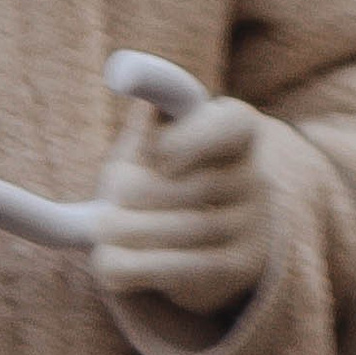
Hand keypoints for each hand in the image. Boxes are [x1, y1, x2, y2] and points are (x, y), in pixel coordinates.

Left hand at [91, 92, 274, 320]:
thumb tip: (136, 86)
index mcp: (236, 125)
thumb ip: (148, 123)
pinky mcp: (241, 265)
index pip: (228, 126)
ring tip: (100, 229)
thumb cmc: (168, 170)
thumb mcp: (156, 138)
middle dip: (127, 192)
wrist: (210, 235)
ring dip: (124, 232)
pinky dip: (134, 268)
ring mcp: (253, 222)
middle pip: (178, 183)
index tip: (156, 153)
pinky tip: (108, 265)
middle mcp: (254, 173)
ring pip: (176, 229)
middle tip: (106, 198)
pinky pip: (180, 268)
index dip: (190, 141)